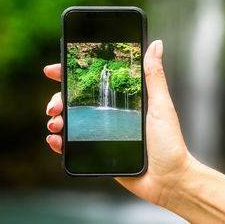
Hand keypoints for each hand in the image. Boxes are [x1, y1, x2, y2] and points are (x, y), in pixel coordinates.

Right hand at [44, 40, 195, 204]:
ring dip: (57, 119)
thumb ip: (154, 76)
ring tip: (55, 123)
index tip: (54, 69)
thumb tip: (156, 44)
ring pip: (72, 121)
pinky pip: (74, 145)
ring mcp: (104, 133)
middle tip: (54, 105)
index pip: (95, 81)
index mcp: (126, 100)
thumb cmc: (169, 143)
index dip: (73, 74)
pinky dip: (60, 142)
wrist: (168, 180)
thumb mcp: (161, 106)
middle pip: (78, 100)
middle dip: (59, 98)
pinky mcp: (99, 152)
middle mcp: (112, 113)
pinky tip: (55, 140)